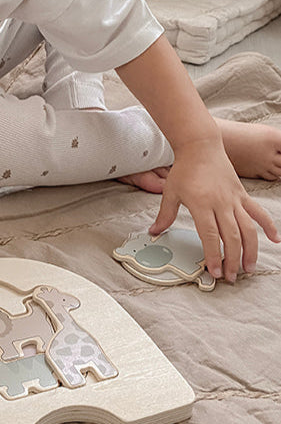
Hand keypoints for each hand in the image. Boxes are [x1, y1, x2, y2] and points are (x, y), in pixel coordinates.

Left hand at [149, 141, 278, 282]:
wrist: (201, 146)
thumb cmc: (184, 169)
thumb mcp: (170, 192)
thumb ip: (164, 215)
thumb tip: (153, 231)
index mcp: (201, 204)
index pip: (209, 235)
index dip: (213, 255)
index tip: (214, 271)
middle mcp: (221, 203)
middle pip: (231, 236)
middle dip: (232, 259)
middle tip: (230, 277)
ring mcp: (234, 199)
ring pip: (248, 229)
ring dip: (251, 250)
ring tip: (248, 268)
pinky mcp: (243, 195)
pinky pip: (258, 212)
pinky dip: (269, 226)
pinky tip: (275, 239)